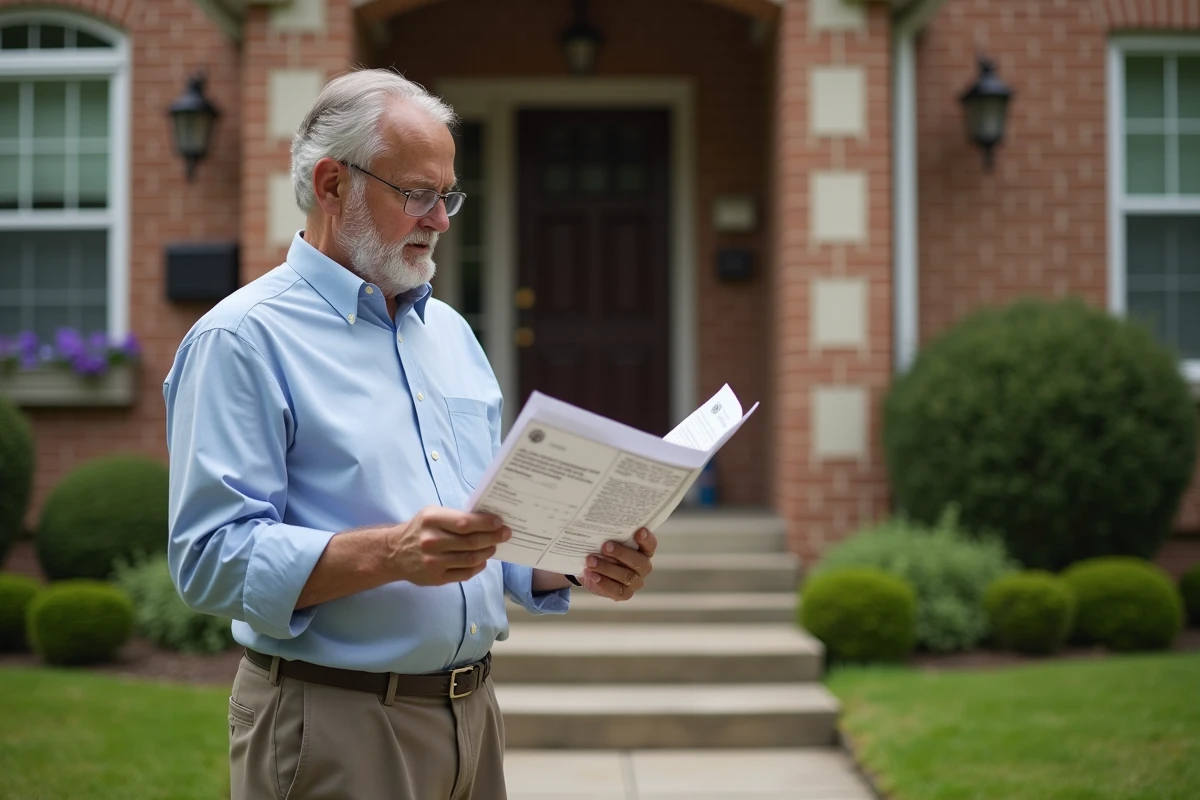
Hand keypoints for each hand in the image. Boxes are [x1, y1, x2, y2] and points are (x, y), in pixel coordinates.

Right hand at [384, 506, 510, 585]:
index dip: (486, 523)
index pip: (465, 523)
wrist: (393, 553)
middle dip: (493, 537)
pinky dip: (478, 567)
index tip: (500, 522)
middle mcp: (432, 541)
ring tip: (494, 546)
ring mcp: (434, 562)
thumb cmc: (419, 530)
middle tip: (506, 534)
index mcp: (431, 520)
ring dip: (487, 552)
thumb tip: (487, 521)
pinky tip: (482, 560)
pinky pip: (465, 574)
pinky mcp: (436, 578)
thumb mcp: (432, 515)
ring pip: (471, 559)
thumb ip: (455, 517)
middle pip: (472, 542)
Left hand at [578, 528, 656, 600]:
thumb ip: (611, 537)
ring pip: (625, 576)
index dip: (646, 539)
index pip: (650, 544)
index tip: (640, 531)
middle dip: (620, 553)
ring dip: (606, 567)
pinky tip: (592, 575)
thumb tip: (601, 532)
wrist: (593, 572)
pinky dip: (603, 582)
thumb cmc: (605, 553)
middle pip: (637, 561)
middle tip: (605, 547)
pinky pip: (617, 590)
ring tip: (591, 561)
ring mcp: (636, 582)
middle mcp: (643, 567)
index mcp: (644, 551)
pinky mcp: (625, 594)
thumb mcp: (609, 543)